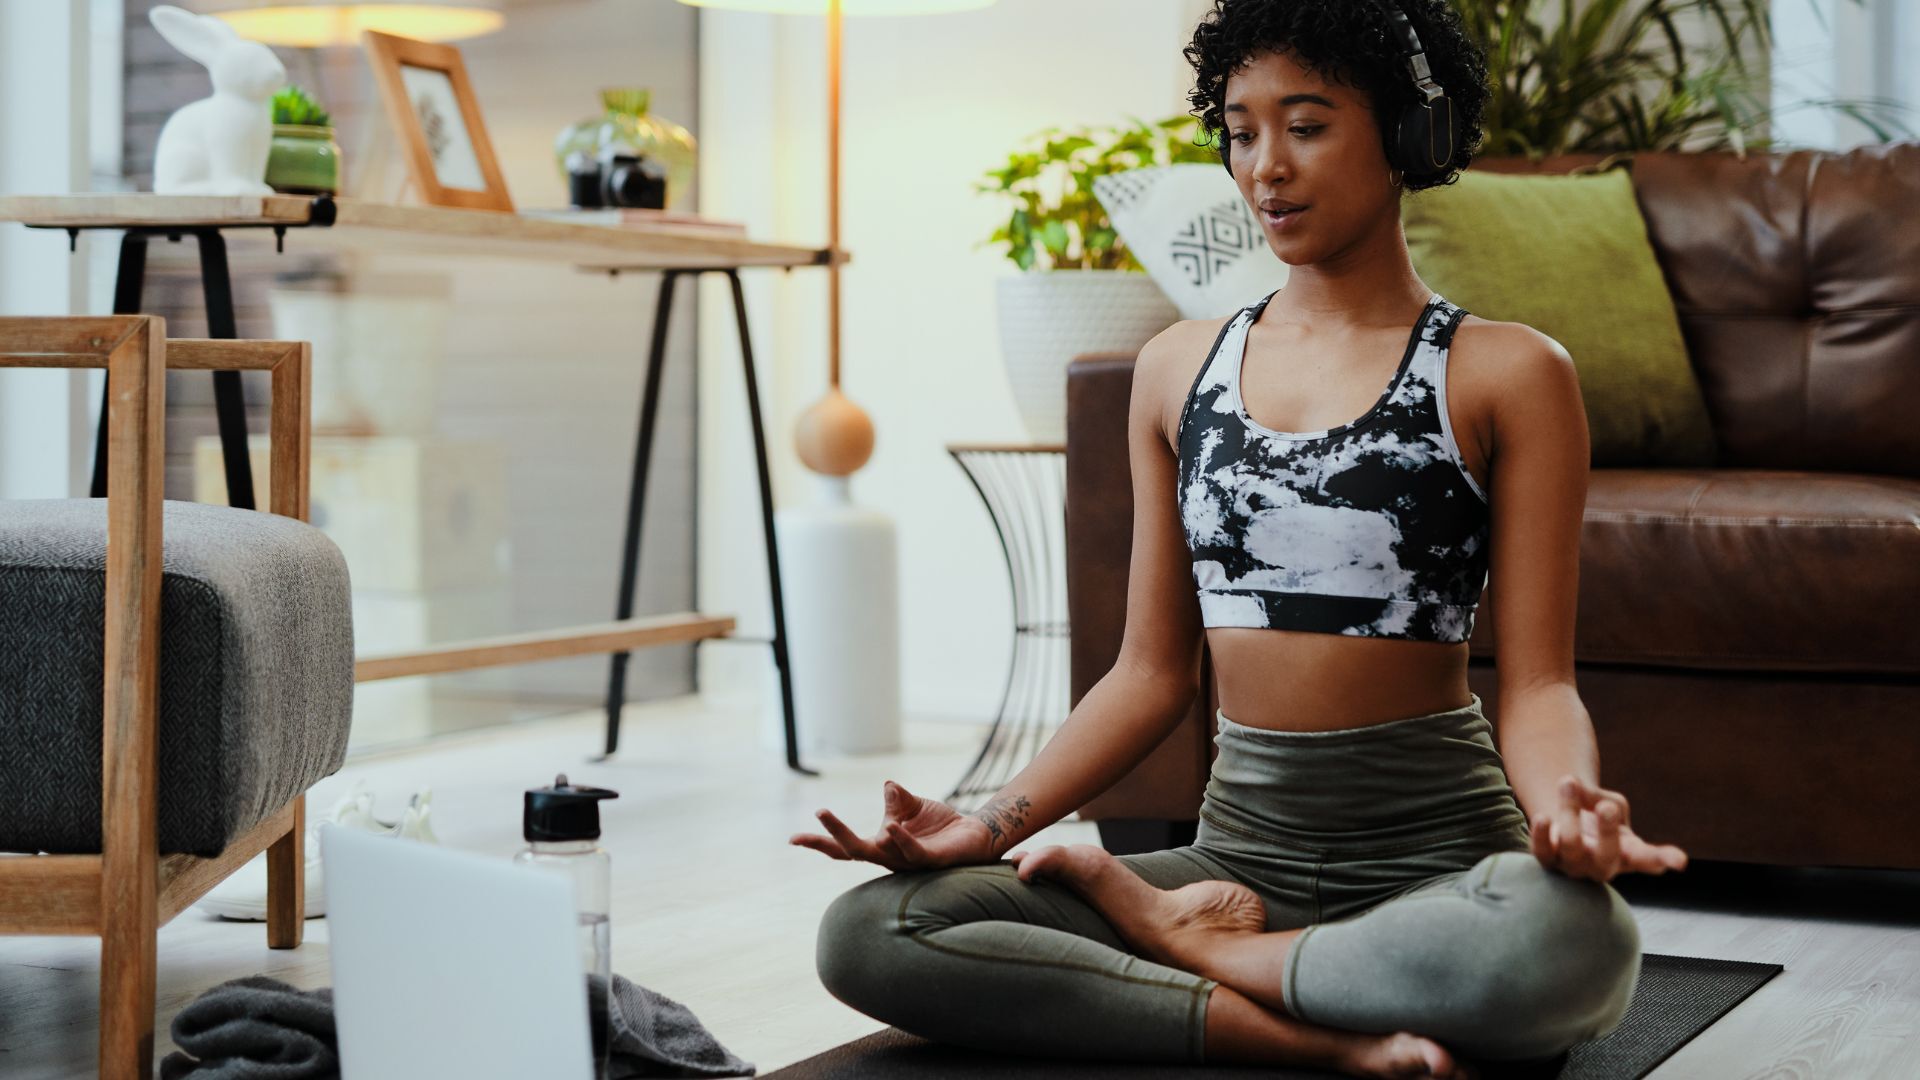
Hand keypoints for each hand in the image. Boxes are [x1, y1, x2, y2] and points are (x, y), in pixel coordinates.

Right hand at [789, 780, 997, 871]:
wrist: (974, 833)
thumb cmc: (940, 824)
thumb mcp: (912, 806)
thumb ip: (896, 799)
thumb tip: (886, 785)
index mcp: (881, 845)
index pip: (846, 847)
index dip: (821, 842)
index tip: (794, 838)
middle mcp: (890, 857)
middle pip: (854, 852)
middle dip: (830, 839)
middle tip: (811, 822)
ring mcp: (909, 861)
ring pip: (881, 851)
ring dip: (860, 835)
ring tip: (832, 815)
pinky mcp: (931, 860)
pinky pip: (912, 852)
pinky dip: (900, 838)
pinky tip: (892, 827)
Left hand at [1531, 775, 1688, 883]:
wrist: (1566, 818)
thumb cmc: (1597, 813)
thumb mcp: (1610, 802)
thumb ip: (1603, 801)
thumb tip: (1584, 795)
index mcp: (1628, 853)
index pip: (1648, 860)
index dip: (1662, 860)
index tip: (1679, 861)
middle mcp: (1602, 866)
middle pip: (1607, 857)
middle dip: (1607, 832)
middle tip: (1607, 808)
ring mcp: (1573, 866)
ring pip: (1571, 846)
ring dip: (1570, 812)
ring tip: (1568, 782)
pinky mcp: (1547, 859)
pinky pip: (1541, 852)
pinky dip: (1540, 834)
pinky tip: (1541, 817)